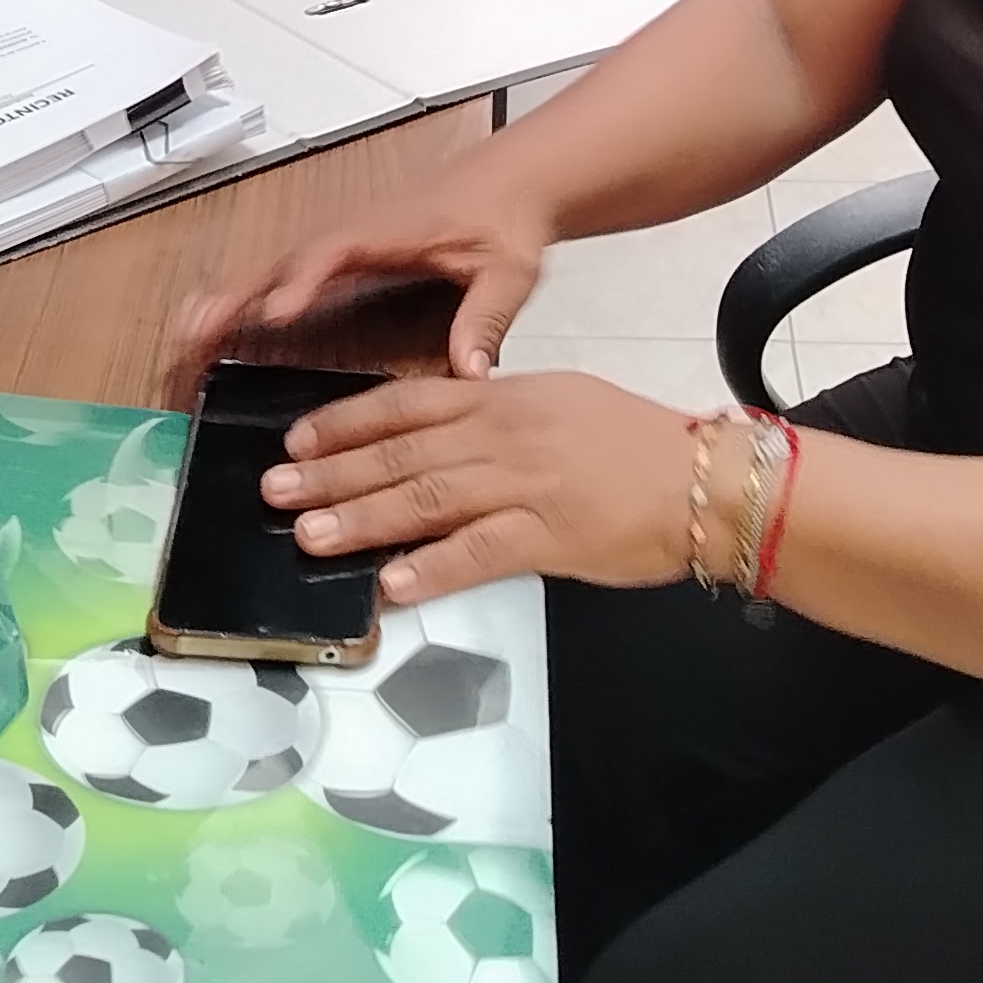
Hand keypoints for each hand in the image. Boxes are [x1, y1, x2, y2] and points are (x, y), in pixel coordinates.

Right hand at [174, 180, 556, 388]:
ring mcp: (344, 240)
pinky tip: (218, 317)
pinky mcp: (343, 252)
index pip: (335, 252)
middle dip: (240, 293)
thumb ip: (487, 316)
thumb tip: (470, 370)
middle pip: (286, 260)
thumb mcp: (508, 271)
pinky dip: (248, 291)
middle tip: (196, 329)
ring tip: (187, 331)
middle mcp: (355, 232)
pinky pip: (287, 270)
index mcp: (389, 231)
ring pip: (277, 265)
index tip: (274, 311)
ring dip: (231, 294)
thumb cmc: (507, 221)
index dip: (302, 280)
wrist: (511, 181)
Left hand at [257, 372, 702, 603]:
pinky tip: (390, 585)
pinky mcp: (551, 535)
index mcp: (505, 397)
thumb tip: (434, 435)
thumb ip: (496, 415)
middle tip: (276, 489)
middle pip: (403, 450)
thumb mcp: (559, 404)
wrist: (706, 481)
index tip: (297, 438)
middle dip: (332, 472)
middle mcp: (507, 433)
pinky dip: (431, 569)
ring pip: (428, 498)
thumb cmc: (634, 445)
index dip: (347, 422)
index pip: (409, 403)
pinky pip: (479, 552)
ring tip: (309, 534)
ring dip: (363, 519)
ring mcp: (527, 484)